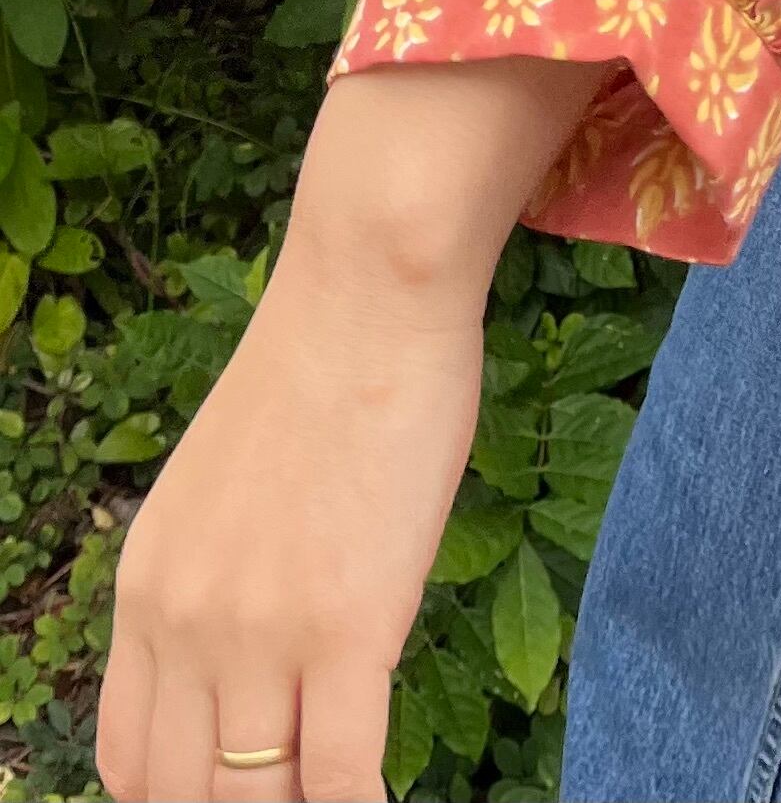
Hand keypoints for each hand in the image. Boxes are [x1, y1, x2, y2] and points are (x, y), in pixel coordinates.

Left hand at [94, 54, 611, 802]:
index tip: (240, 792)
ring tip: (339, 797)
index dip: (180, 801)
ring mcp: (259, 633)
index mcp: (145, 587)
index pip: (129, 761)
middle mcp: (182, 624)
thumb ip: (220, 577)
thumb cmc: (323, 365)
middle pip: (185, 796)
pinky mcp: (347, 630)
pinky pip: (341, 778)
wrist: (369, 291)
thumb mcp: (223, 485)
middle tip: (293, 793)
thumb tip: (257, 656)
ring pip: (259, 800)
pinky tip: (388, 798)